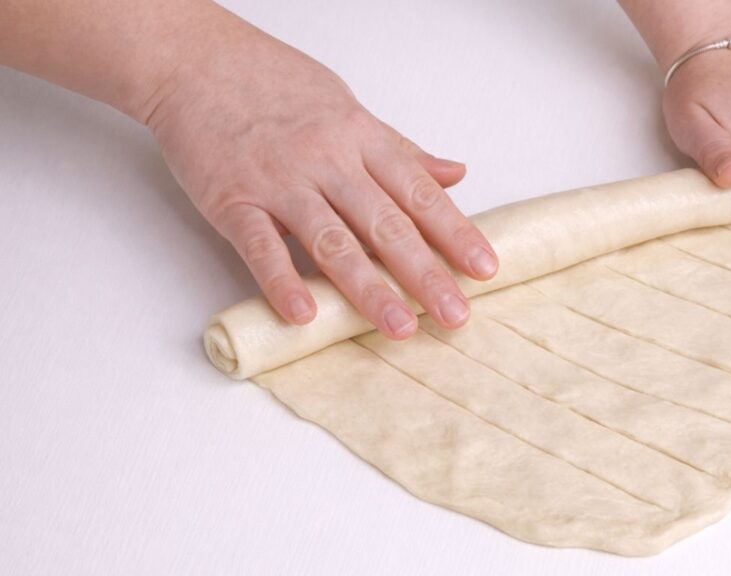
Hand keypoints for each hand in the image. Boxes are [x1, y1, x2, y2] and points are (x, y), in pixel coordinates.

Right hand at [145, 22, 497, 337]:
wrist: (195, 61)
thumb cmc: (274, 84)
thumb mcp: (348, 107)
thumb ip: (400, 149)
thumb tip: (455, 173)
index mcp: (360, 138)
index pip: (418, 193)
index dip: (454, 233)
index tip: (484, 269)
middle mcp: (326, 160)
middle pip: (386, 224)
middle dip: (424, 274)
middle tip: (454, 315)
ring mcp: (279, 181)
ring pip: (332, 241)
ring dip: (368, 288)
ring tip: (399, 328)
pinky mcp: (232, 199)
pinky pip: (260, 246)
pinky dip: (283, 281)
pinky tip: (306, 315)